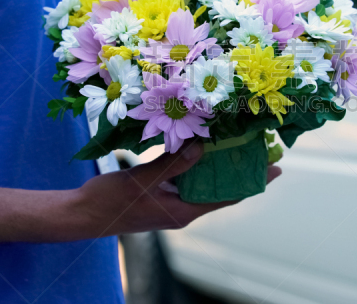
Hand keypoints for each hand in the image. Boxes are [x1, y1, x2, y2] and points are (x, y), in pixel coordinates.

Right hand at [69, 141, 281, 237]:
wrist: (80, 214)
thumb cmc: (110, 202)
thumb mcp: (143, 180)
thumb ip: (172, 164)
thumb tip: (201, 147)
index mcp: (184, 212)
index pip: (228, 198)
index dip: (253, 183)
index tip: (275, 169)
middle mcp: (182, 209)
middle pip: (220, 190)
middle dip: (239, 170)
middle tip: (258, 147)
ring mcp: (171, 202)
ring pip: (203, 183)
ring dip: (217, 165)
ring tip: (236, 142)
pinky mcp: (159, 194)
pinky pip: (185, 178)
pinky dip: (195, 163)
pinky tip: (199, 144)